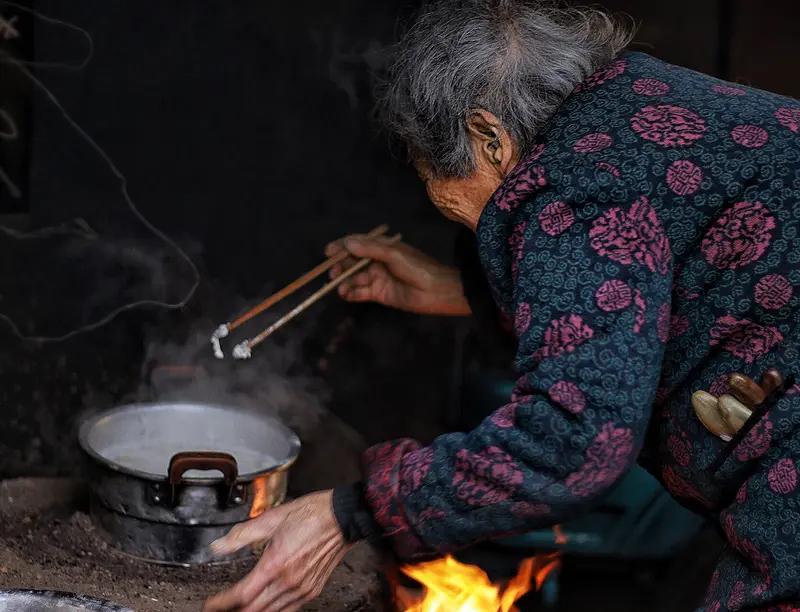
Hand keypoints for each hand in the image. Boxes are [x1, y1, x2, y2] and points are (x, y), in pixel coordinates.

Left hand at [203, 490, 348, 611]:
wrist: (342, 517)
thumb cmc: (312, 514)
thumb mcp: (272, 518)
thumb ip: (242, 534)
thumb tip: (219, 545)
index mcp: (276, 563)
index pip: (242, 594)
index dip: (221, 603)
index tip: (210, 604)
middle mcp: (289, 581)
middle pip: (254, 610)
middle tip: (220, 609)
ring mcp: (302, 588)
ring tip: (239, 610)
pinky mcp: (313, 590)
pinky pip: (289, 610)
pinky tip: (265, 608)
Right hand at [324, 234, 470, 315]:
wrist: (436, 291)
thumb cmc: (417, 267)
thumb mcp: (393, 254)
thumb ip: (370, 249)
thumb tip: (347, 243)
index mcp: (382, 248)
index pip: (357, 244)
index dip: (341, 247)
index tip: (328, 252)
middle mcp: (377, 262)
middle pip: (353, 262)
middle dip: (341, 266)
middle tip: (333, 272)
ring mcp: (377, 278)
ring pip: (354, 278)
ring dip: (344, 281)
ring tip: (339, 285)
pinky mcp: (379, 294)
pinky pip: (360, 293)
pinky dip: (351, 293)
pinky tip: (345, 294)